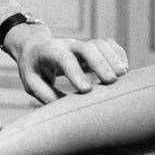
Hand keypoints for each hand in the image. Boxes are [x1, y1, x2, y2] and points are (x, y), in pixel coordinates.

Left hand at [3, 24, 128, 102]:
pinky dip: (117, 54)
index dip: (75, 72)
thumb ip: (44, 93)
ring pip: (99, 44)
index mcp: (48, 52)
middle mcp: (67, 45)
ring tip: (123, 74)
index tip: (86, 90)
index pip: (63, 58)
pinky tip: (124, 67)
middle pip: (86, 47)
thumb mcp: (30, 81)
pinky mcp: (91, 48)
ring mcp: (80, 45)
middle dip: (100, 63)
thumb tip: (63, 110)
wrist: (35, 48)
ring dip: (112, 58)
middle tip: (111, 81)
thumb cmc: (33, 68)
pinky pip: (107, 45)